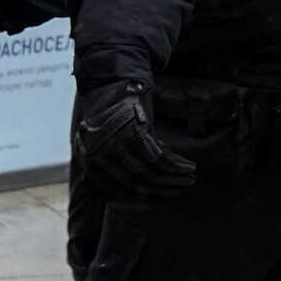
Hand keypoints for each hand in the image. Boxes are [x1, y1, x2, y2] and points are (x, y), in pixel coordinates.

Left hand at [72, 79, 196, 192]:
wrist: (111, 80)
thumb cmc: (109, 112)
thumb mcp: (106, 141)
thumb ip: (116, 163)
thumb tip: (139, 190)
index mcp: (91, 162)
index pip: (118, 191)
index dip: (142, 198)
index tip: (159, 200)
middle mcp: (103, 157)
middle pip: (138, 183)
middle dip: (163, 190)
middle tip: (181, 191)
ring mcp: (119, 145)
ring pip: (152, 172)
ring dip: (175, 178)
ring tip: (189, 180)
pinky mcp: (136, 134)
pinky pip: (161, 157)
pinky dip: (176, 164)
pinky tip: (188, 167)